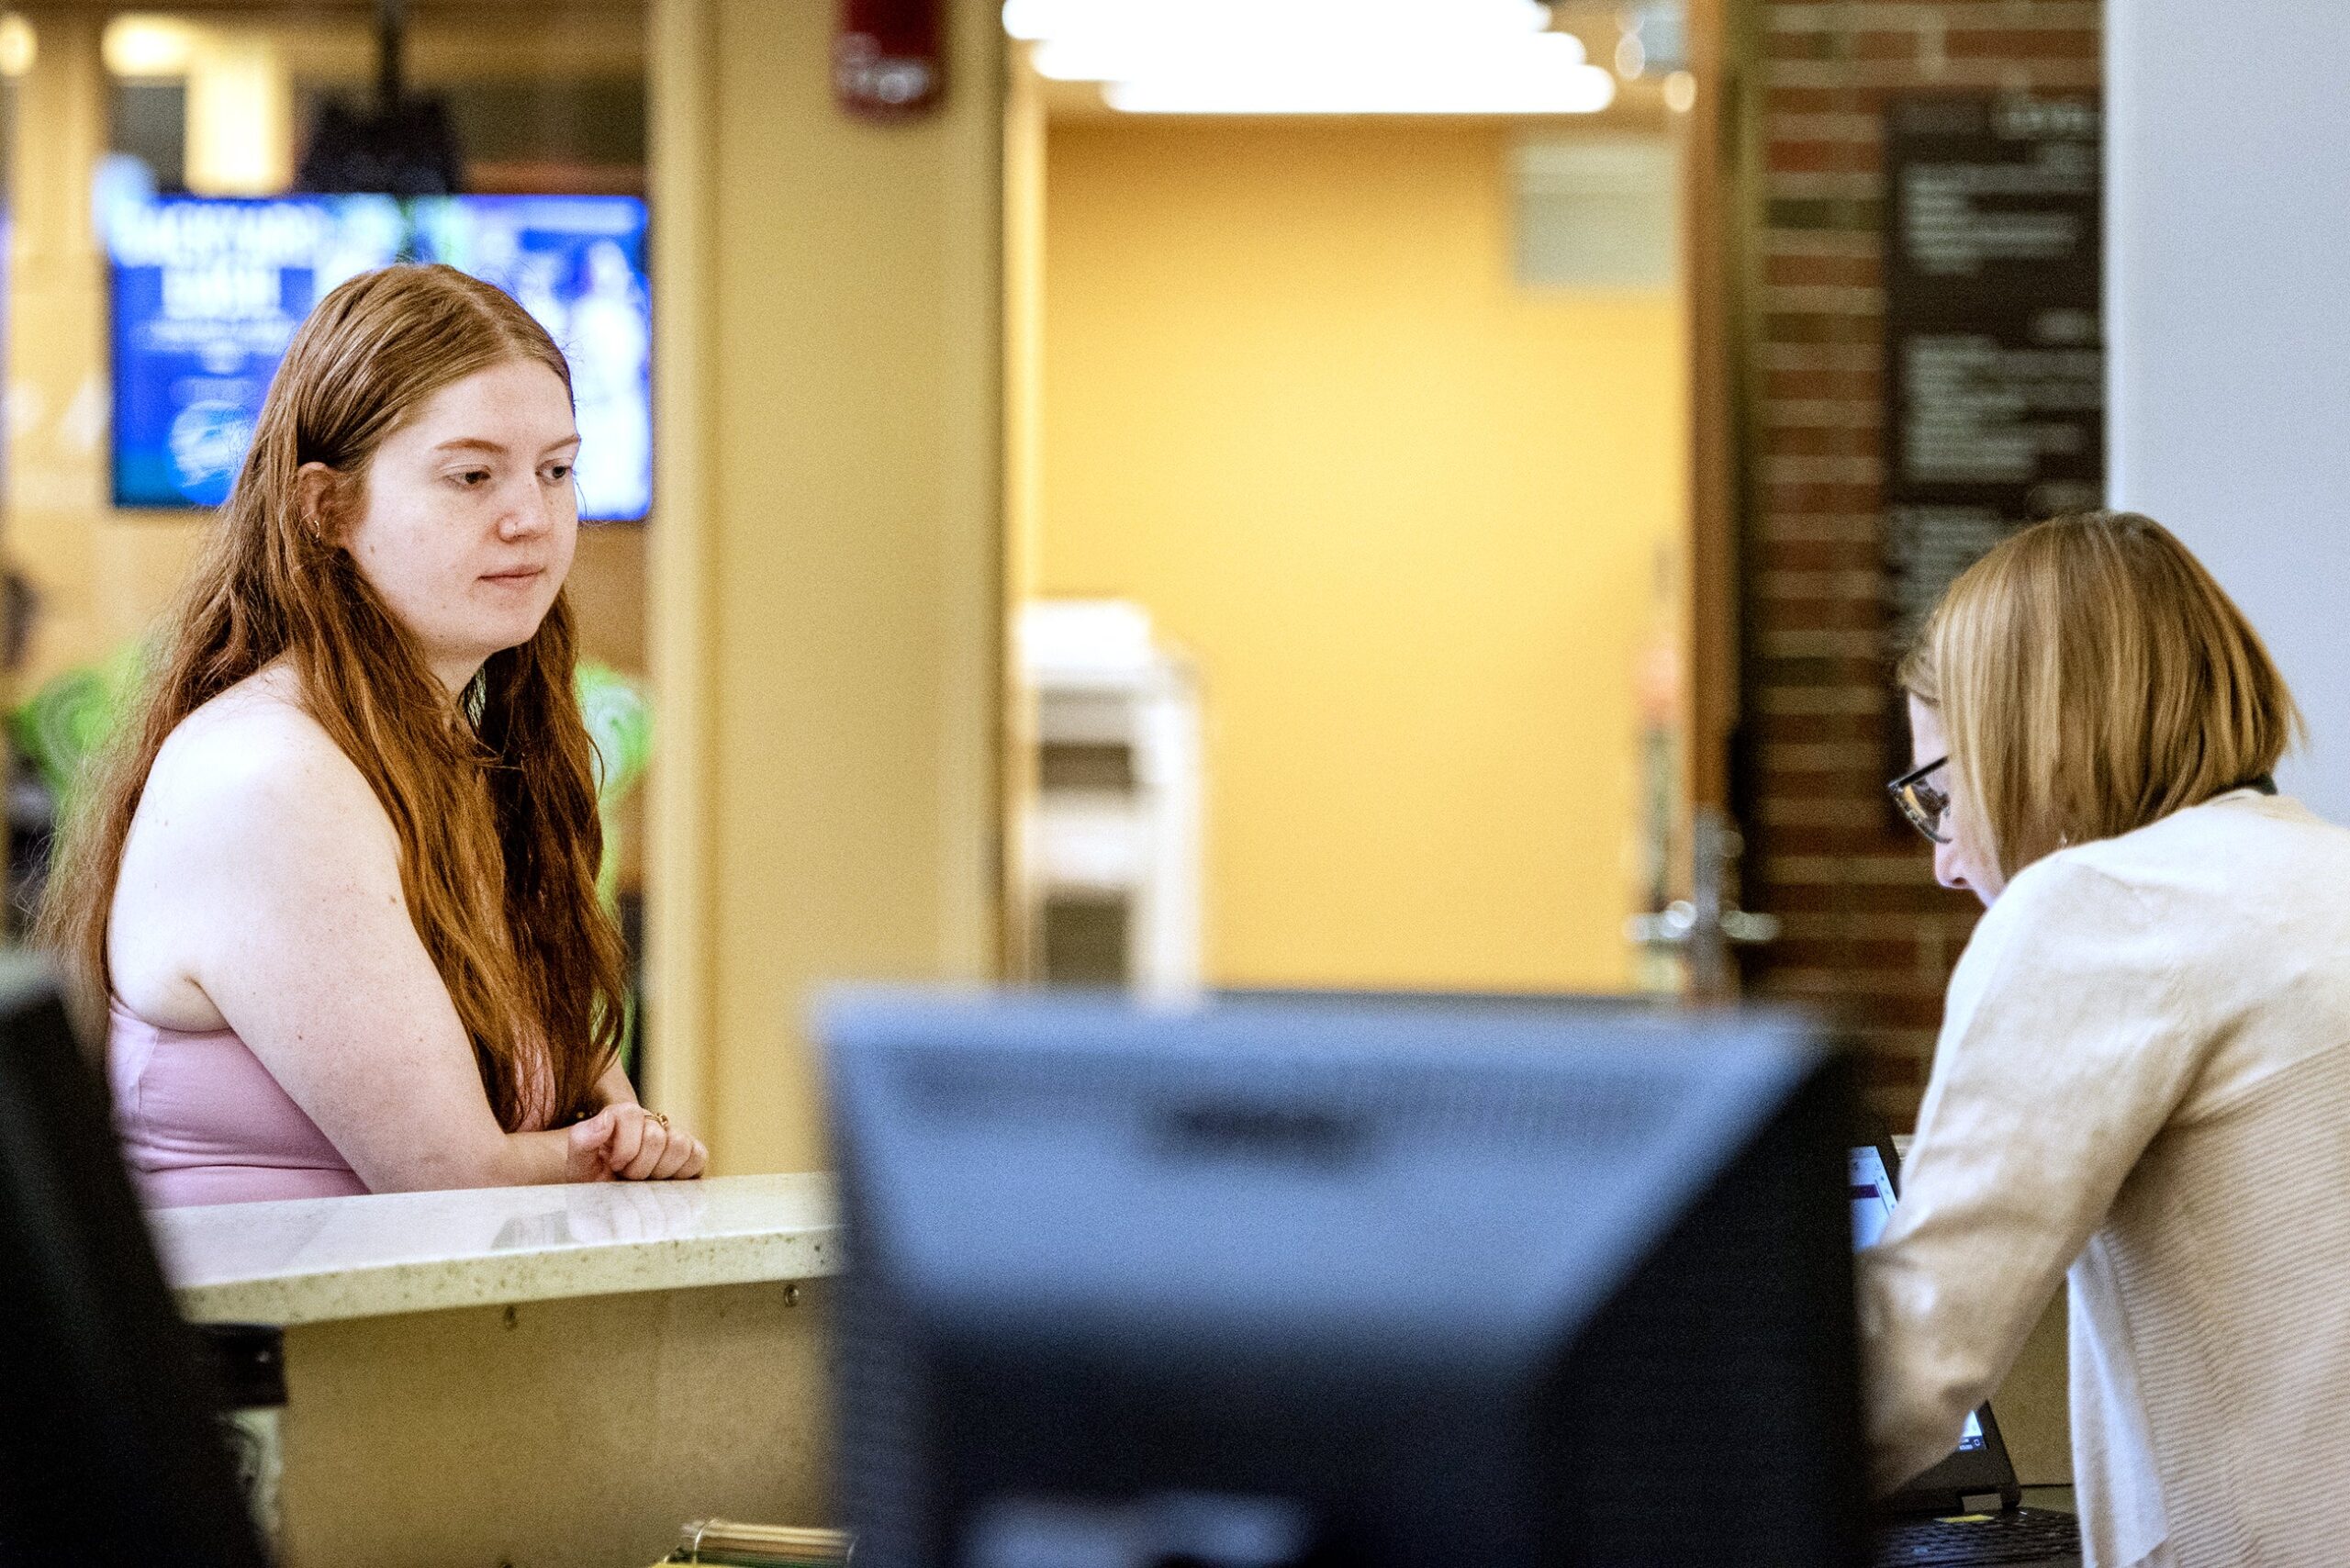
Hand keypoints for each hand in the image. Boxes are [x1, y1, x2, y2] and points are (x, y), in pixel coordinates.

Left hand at [564, 1102, 708, 1182]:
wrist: (608, 1204)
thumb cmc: (593, 1183)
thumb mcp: (579, 1165)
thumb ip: (582, 1139)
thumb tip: (605, 1121)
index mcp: (622, 1118)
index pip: (631, 1114)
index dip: (624, 1147)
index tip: (614, 1166)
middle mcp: (650, 1123)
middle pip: (656, 1136)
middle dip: (639, 1166)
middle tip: (627, 1177)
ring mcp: (672, 1138)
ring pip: (680, 1145)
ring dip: (660, 1171)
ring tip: (644, 1182)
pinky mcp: (691, 1155)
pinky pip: (698, 1156)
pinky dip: (683, 1173)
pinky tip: (663, 1183)